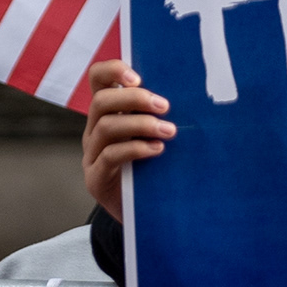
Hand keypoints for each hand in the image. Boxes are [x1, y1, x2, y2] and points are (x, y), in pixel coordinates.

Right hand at [79, 60, 174, 212]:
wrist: (144, 215)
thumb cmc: (156, 168)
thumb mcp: (155, 135)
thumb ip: (160, 114)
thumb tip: (194, 90)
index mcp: (107, 114)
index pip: (97, 79)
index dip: (113, 71)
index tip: (137, 77)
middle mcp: (94, 131)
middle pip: (101, 102)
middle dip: (135, 99)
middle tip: (165, 107)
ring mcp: (92, 155)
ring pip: (106, 127)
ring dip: (141, 124)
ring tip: (169, 131)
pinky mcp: (96, 178)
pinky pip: (111, 156)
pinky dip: (136, 148)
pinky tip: (157, 150)